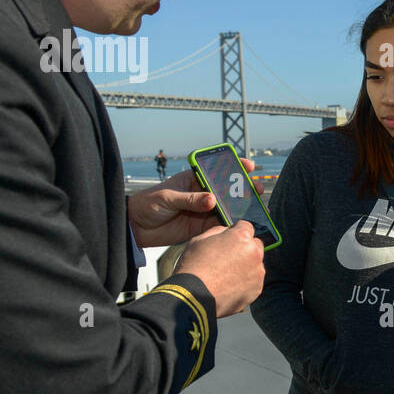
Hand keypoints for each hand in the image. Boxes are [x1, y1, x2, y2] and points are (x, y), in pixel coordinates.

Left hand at [128, 159, 262, 247]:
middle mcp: (201, 194)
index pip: (217, 170)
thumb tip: (212, 201)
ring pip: (227, 208)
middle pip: (227, 190)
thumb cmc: (148, 204)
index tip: (248, 166)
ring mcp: (203, 211)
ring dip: (242, 208)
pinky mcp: (201, 227)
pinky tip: (243, 225)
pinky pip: (220, 226)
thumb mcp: (168, 197)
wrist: (135, 227)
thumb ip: (190, 199)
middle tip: (257, 189)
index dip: (234, 166)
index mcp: (193, 179)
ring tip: (257, 209)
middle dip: (244, 188)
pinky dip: (231, 226)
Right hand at [173, 220, 264, 317]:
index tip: (230, 239)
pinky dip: (245, 282)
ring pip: (255, 264)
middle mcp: (254, 253)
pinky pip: (253, 281)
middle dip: (244, 248)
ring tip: (226, 275)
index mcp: (241, 237)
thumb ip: (219, 231)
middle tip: (227, 258)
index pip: (246, 226)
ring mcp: (257, 272)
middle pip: (255, 245)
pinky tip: (229, 286)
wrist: (193, 297)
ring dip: (245, 266)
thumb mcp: (199, 240)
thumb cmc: (193, 267)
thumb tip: (227, 231)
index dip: (236, 231)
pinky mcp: (256, 289)